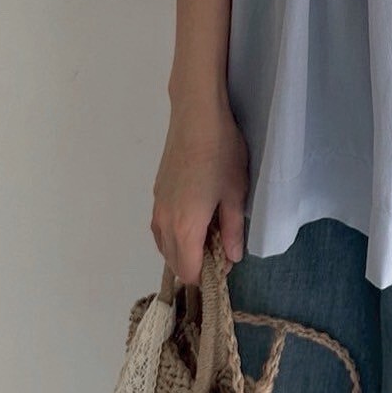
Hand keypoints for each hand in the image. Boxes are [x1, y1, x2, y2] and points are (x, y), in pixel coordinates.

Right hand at [150, 100, 248, 285]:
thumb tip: (232, 258)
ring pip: (164, 245)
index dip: (207, 275)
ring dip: (183, 249)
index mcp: (184, 228)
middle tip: (222, 247)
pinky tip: (194, 218)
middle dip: (196, 264)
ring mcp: (156, 206)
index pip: (188, 271)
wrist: (197, 117)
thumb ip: (233, 230)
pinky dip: (174, 234)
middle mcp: (164, 222)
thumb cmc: (222, 154)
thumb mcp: (235, 194)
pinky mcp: (156, 193)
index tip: (227, 262)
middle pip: (173, 262)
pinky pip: (160, 228)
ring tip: (209, 232)